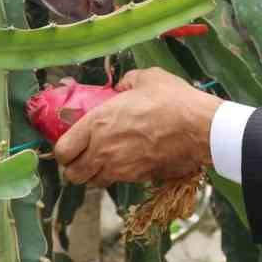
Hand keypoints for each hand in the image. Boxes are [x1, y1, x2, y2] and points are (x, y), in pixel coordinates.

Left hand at [53, 68, 221, 186]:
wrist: (199, 128)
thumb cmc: (172, 101)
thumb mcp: (146, 78)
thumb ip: (126, 82)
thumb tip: (122, 86)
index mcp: (97, 124)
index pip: (63, 151)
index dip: (63, 151)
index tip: (70, 145)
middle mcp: (103, 150)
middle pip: (73, 175)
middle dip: (75, 167)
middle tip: (83, 156)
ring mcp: (120, 168)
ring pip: (94, 182)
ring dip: (94, 174)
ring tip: (104, 160)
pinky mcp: (138, 178)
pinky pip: (118, 182)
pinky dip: (117, 176)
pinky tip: (128, 161)